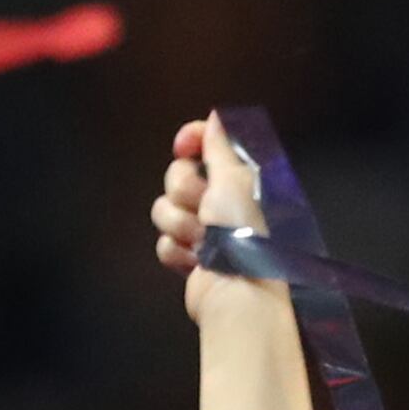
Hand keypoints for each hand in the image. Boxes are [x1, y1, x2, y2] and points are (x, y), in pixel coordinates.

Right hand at [150, 111, 273, 322]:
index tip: (183, 147)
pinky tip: (195, 262)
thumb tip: (215, 116)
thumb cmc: (243, 233)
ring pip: (166, 209)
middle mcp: (220, 201)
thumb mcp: (234, 179)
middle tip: (204, 208)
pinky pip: (164, 242)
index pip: (206, 143)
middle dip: (184, 191)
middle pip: (178, 176)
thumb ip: (221, 147)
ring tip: (202, 242)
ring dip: (180, 224)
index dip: (191, 140)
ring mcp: (203, 230)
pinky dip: (177, 252)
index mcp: (236, 178)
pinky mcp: (189, 257)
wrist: (238, 293)